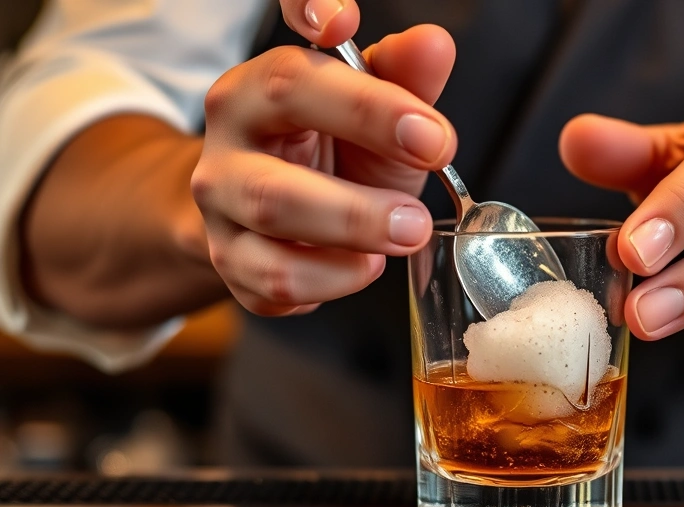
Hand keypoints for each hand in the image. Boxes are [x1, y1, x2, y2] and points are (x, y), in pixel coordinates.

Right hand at [192, 2, 456, 314]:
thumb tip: (433, 44)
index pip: (291, 56)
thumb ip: (406, 84)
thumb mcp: (376, 120)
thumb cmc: (332, 160)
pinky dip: (332, 280)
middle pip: (284, 113)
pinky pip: (274, 278)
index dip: (308, 19)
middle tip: (435, 154)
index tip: (343, 22)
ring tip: (408, 230)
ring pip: (272, 206)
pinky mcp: (229, 261)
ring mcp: (222, 200)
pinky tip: (363, 265)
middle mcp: (231, 133)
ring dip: (354, 221)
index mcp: (267, 86)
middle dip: (370, 123)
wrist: (274, 229)